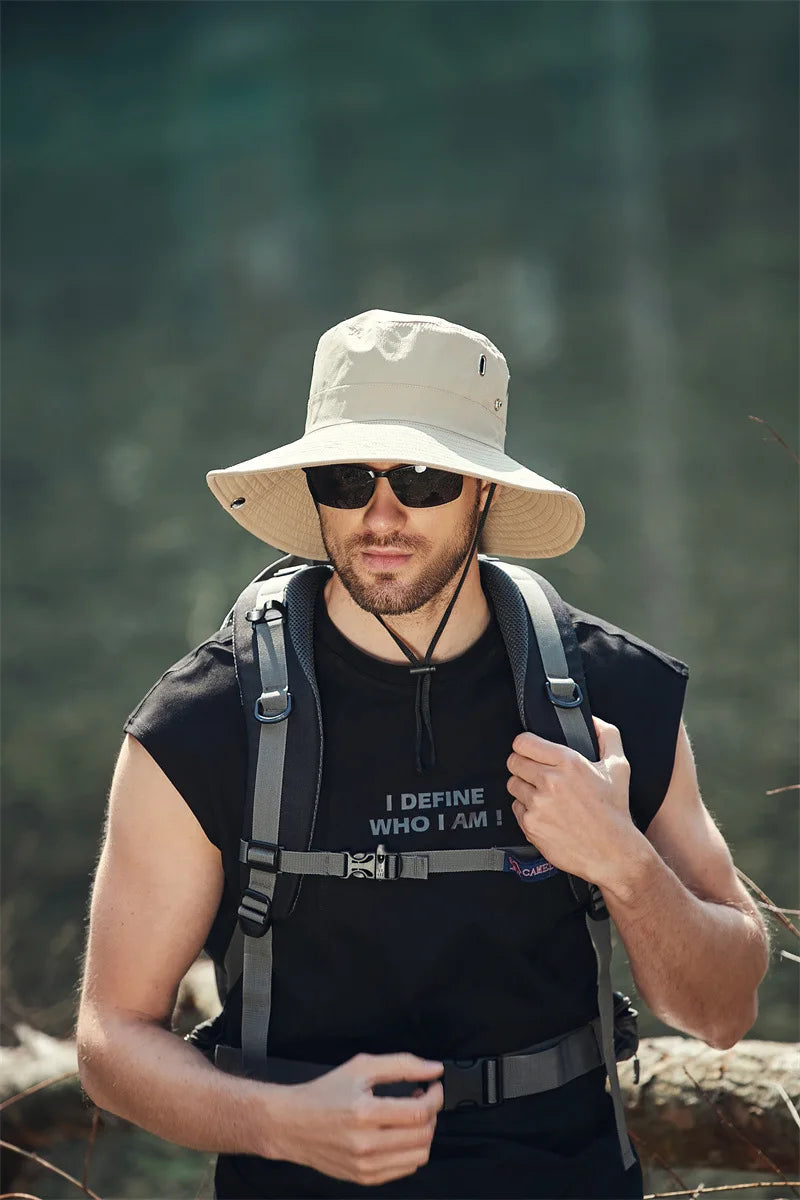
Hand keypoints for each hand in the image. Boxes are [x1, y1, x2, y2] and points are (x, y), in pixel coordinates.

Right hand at [267, 1051, 443, 1185]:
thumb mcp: (361, 1067)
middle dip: (431, 1113)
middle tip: (422, 1098)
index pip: (419, 1112)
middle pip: (423, 1135)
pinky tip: (399, 1133)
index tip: (434, 1086)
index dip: (435, 1097)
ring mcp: (366, 1165)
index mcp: (364, 1113)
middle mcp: (366, 1144)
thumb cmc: (325, 1093)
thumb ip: (401, 1065)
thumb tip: (434, 1068)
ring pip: (419, 1156)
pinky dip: (410, 1150)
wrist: (293, 1124)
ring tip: (411, 1116)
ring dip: (423, 1133)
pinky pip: (404, 1169)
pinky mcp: (364, 1178)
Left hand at [506, 716, 639, 886]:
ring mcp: (537, 804)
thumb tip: (592, 720)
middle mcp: (550, 781)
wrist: (613, 853)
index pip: (523, 742)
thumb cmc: (615, 810)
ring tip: (543, 794)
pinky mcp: (530, 824)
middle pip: (513, 761)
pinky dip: (526, 809)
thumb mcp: (618, 766)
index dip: (525, 745)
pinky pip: (516, 808)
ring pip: (513, 784)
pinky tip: (545, 813)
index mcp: (568, 762)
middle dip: (523, 765)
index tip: (530, 750)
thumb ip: (607, 735)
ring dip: (523, 787)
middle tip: (536, 773)